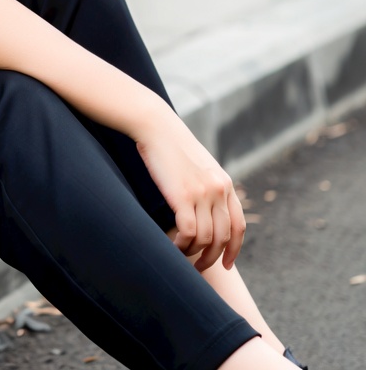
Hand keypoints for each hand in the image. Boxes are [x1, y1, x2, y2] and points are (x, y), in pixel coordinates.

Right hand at [134, 113, 245, 271]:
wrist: (156, 127)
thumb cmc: (172, 145)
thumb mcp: (199, 165)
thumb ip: (208, 185)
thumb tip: (207, 210)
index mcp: (225, 184)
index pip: (239, 227)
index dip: (234, 250)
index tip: (226, 264)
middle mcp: (219, 190)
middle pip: (223, 237)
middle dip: (213, 258)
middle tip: (199, 267)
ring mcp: (202, 193)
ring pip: (206, 238)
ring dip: (194, 253)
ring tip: (181, 255)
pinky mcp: (183, 195)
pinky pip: (189, 232)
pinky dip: (181, 244)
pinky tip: (173, 244)